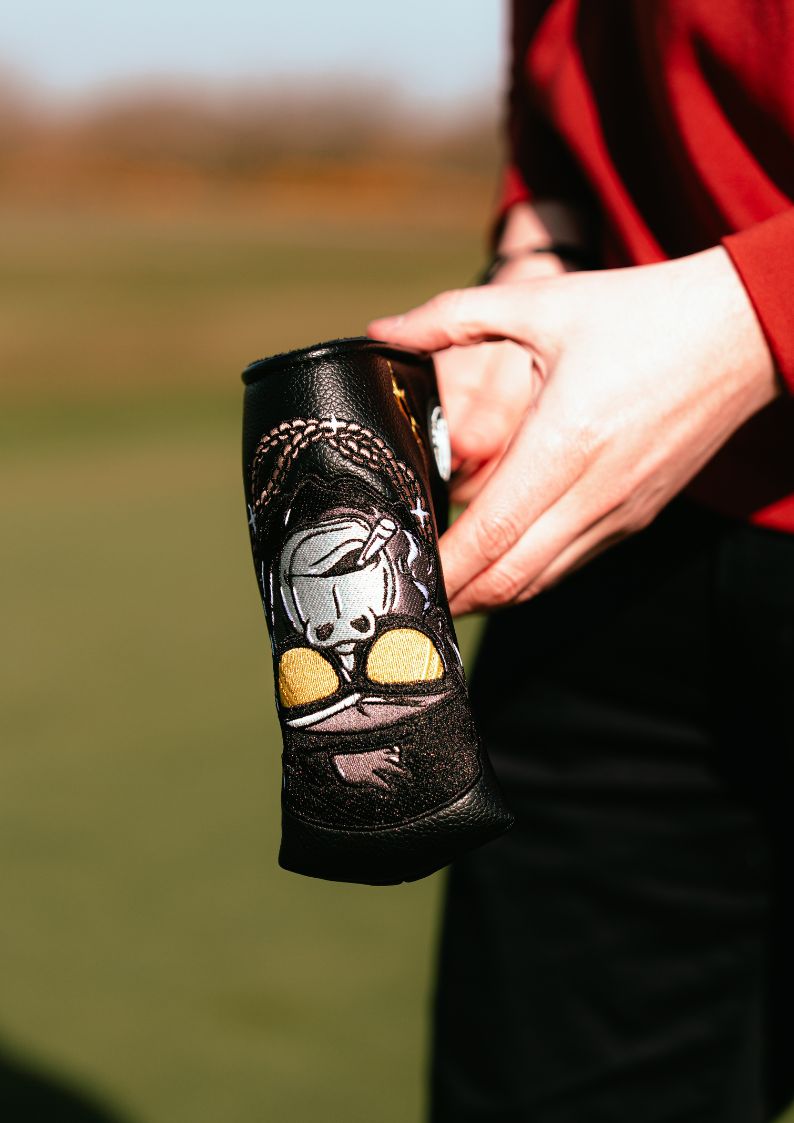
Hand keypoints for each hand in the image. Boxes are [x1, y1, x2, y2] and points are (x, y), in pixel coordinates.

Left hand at [369, 247, 778, 613]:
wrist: (741, 332)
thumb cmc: (643, 314)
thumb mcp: (542, 305)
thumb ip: (453, 317)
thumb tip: (384, 329)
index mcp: (565, 443)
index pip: (491, 535)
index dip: (443, 568)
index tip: (400, 574)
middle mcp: (594, 493)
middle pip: (511, 578)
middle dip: (455, 596)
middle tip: (406, 592)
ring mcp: (620, 513)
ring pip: (542, 581)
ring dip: (490, 594)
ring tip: (442, 589)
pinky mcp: (636, 518)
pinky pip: (571, 563)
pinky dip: (528, 574)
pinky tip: (498, 561)